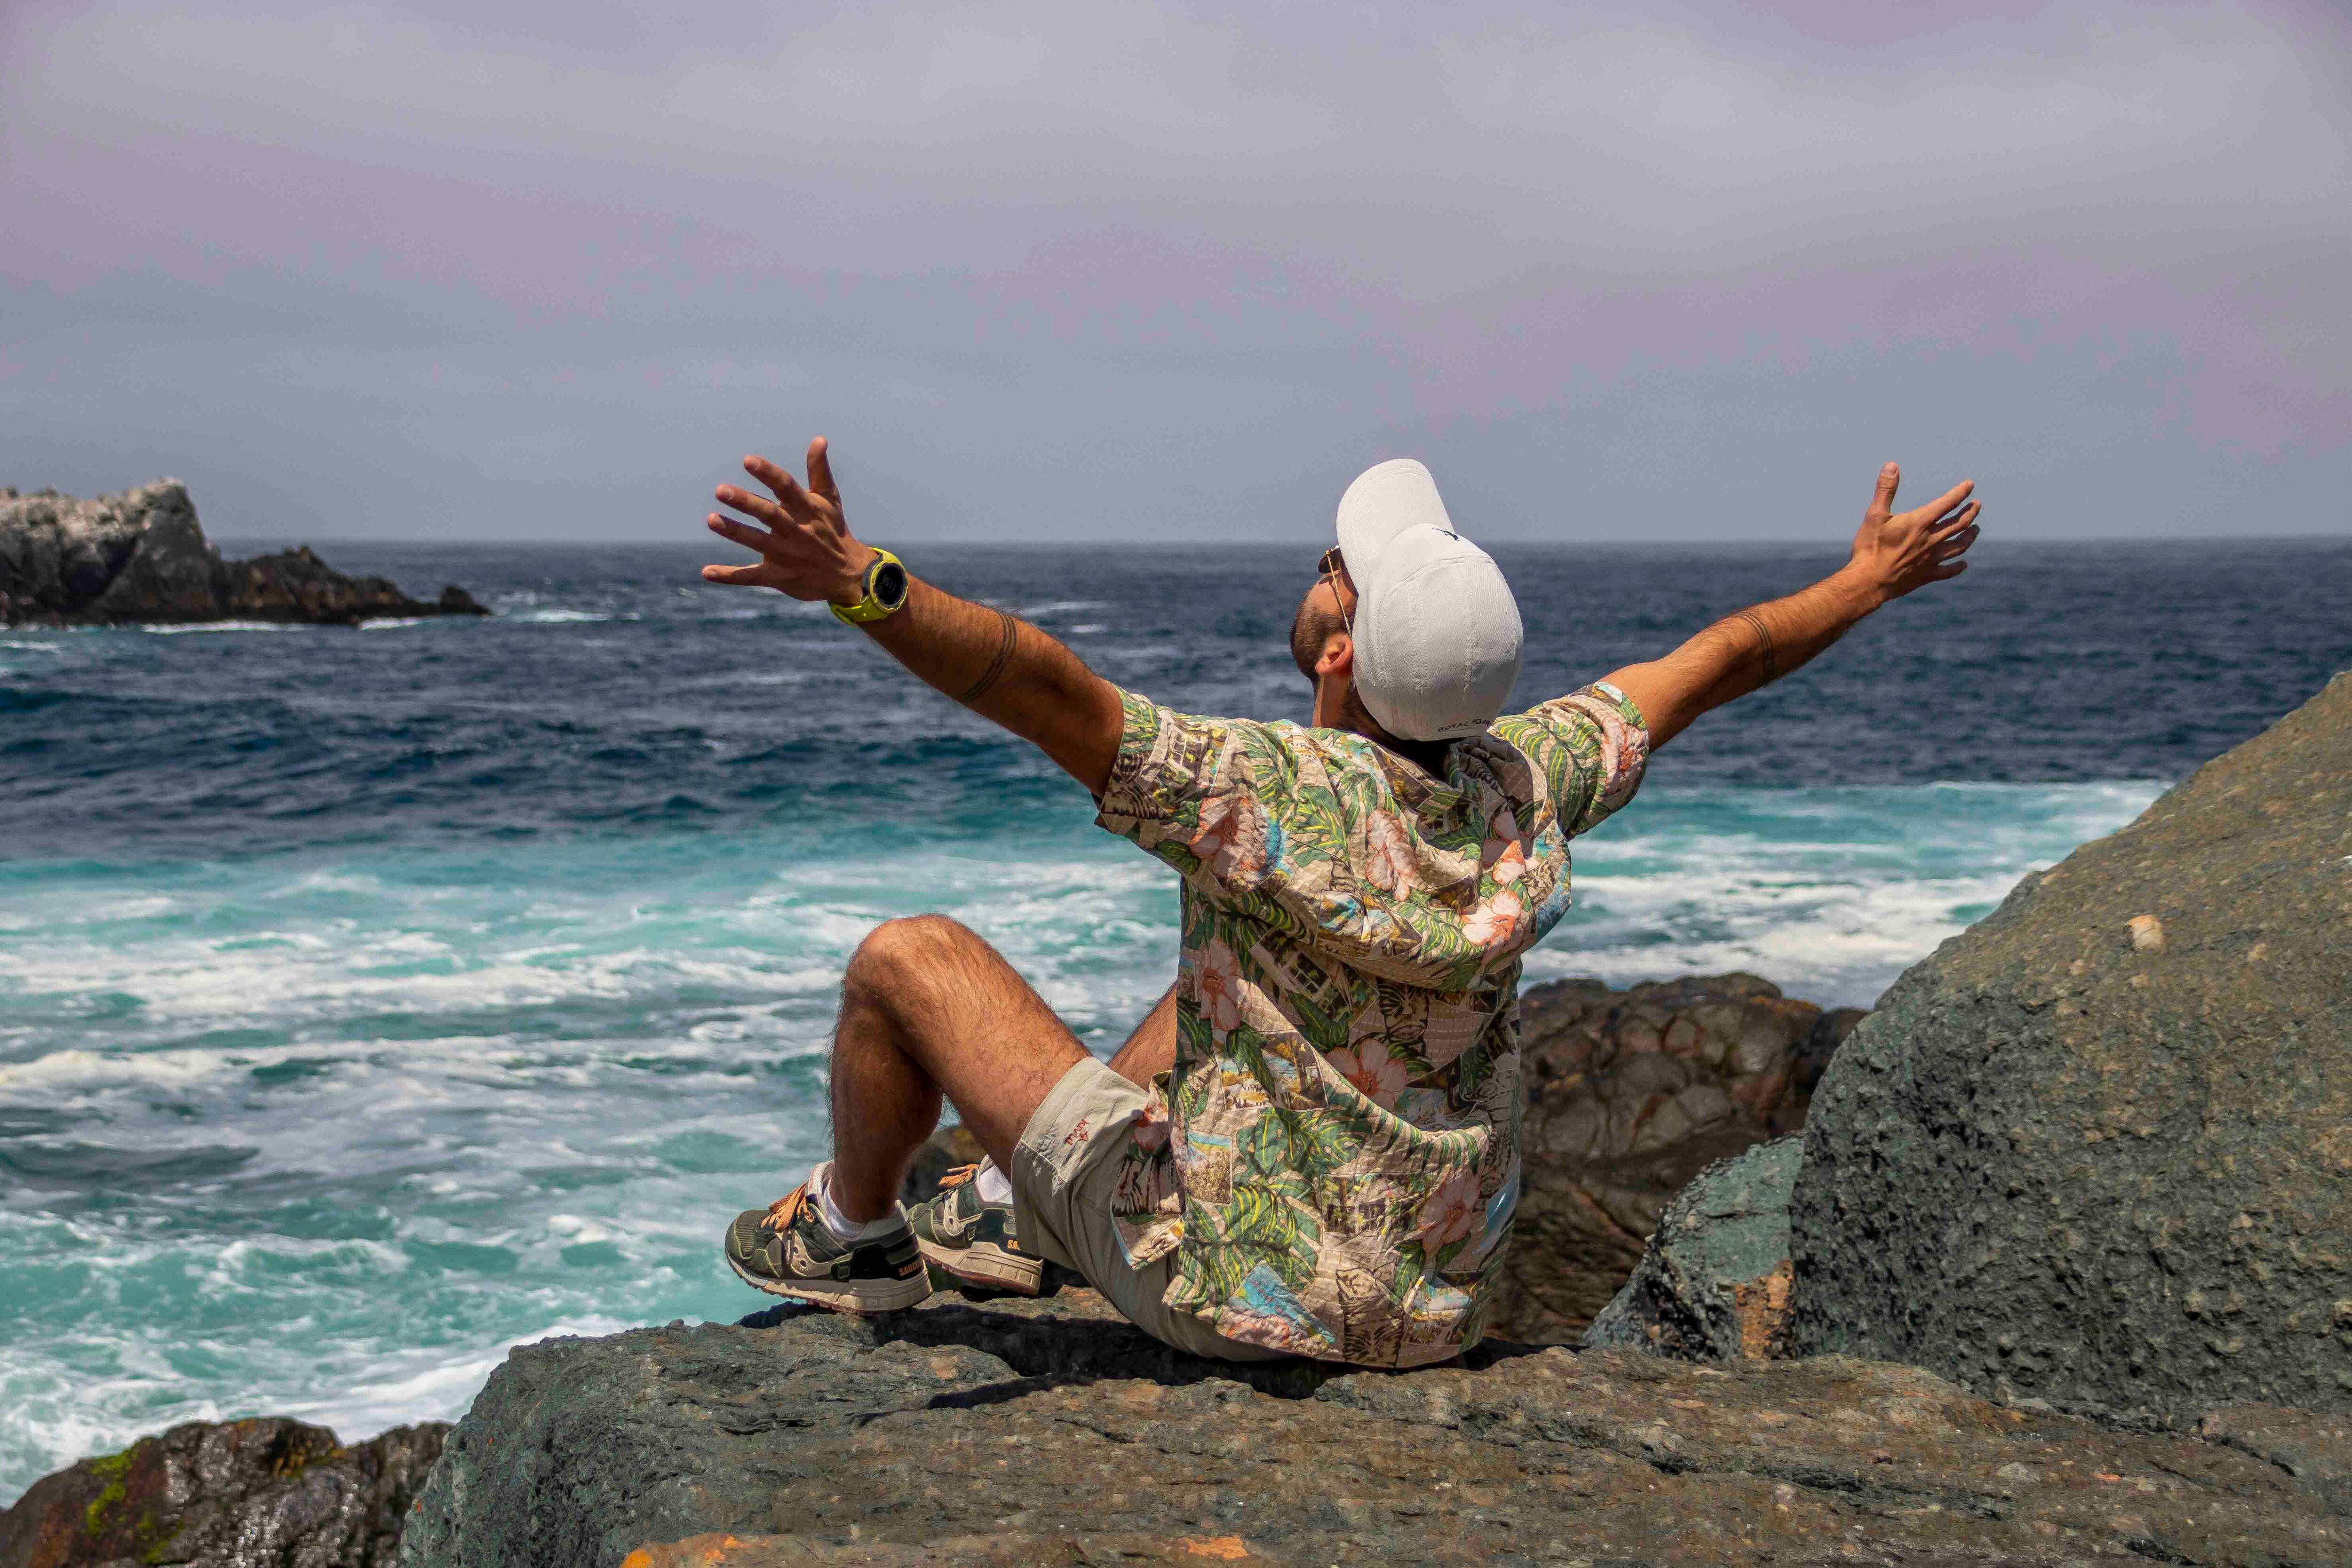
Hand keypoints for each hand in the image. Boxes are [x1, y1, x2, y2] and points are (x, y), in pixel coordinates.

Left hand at [700, 437, 873, 604]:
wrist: (849, 576)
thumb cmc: (834, 531)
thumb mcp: (829, 500)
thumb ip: (819, 470)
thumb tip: (819, 439)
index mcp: (807, 509)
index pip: (786, 487)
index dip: (767, 473)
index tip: (747, 460)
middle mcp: (796, 531)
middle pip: (769, 514)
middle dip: (745, 502)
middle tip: (720, 490)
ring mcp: (787, 555)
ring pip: (757, 542)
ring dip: (734, 531)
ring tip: (711, 519)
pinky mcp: (779, 576)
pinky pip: (751, 576)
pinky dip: (729, 576)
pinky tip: (706, 572)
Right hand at [1843, 463, 1981, 606]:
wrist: (1868, 581)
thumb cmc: (1870, 547)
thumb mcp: (1874, 514)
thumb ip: (1885, 489)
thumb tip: (1892, 465)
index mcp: (1920, 523)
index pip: (1947, 503)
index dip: (1960, 492)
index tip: (1969, 485)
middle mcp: (1931, 540)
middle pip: (1959, 523)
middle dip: (1970, 512)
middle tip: (1977, 505)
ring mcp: (1931, 559)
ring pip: (1958, 545)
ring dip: (1969, 536)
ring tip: (1975, 529)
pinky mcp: (1926, 575)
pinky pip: (1948, 571)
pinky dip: (1958, 567)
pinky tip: (1963, 564)